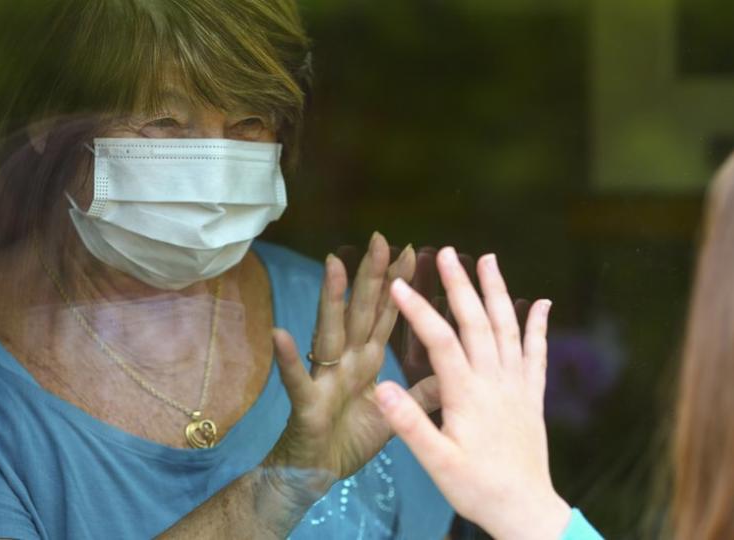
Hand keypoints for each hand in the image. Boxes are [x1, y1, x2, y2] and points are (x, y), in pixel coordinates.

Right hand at [265, 232, 440, 497]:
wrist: (316, 476)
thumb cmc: (351, 442)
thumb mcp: (398, 416)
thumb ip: (423, 393)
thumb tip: (453, 368)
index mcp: (367, 362)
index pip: (385, 316)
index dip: (399, 286)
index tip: (413, 252)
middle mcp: (346, 361)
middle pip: (360, 312)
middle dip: (370, 276)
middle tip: (380, 238)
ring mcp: (324, 378)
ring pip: (329, 332)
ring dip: (331, 300)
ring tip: (332, 265)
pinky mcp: (307, 403)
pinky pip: (297, 379)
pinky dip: (288, 359)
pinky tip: (280, 334)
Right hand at [374, 247, 570, 539]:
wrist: (525, 509)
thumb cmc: (476, 487)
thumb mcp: (435, 462)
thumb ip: (409, 423)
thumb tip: (380, 387)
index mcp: (467, 394)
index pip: (441, 341)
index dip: (420, 311)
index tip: (400, 285)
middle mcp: (495, 381)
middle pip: (477, 322)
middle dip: (461, 285)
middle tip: (446, 253)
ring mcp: (517, 385)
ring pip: (508, 328)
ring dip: (498, 292)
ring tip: (488, 259)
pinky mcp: (532, 396)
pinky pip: (538, 353)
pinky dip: (538, 325)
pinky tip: (541, 303)